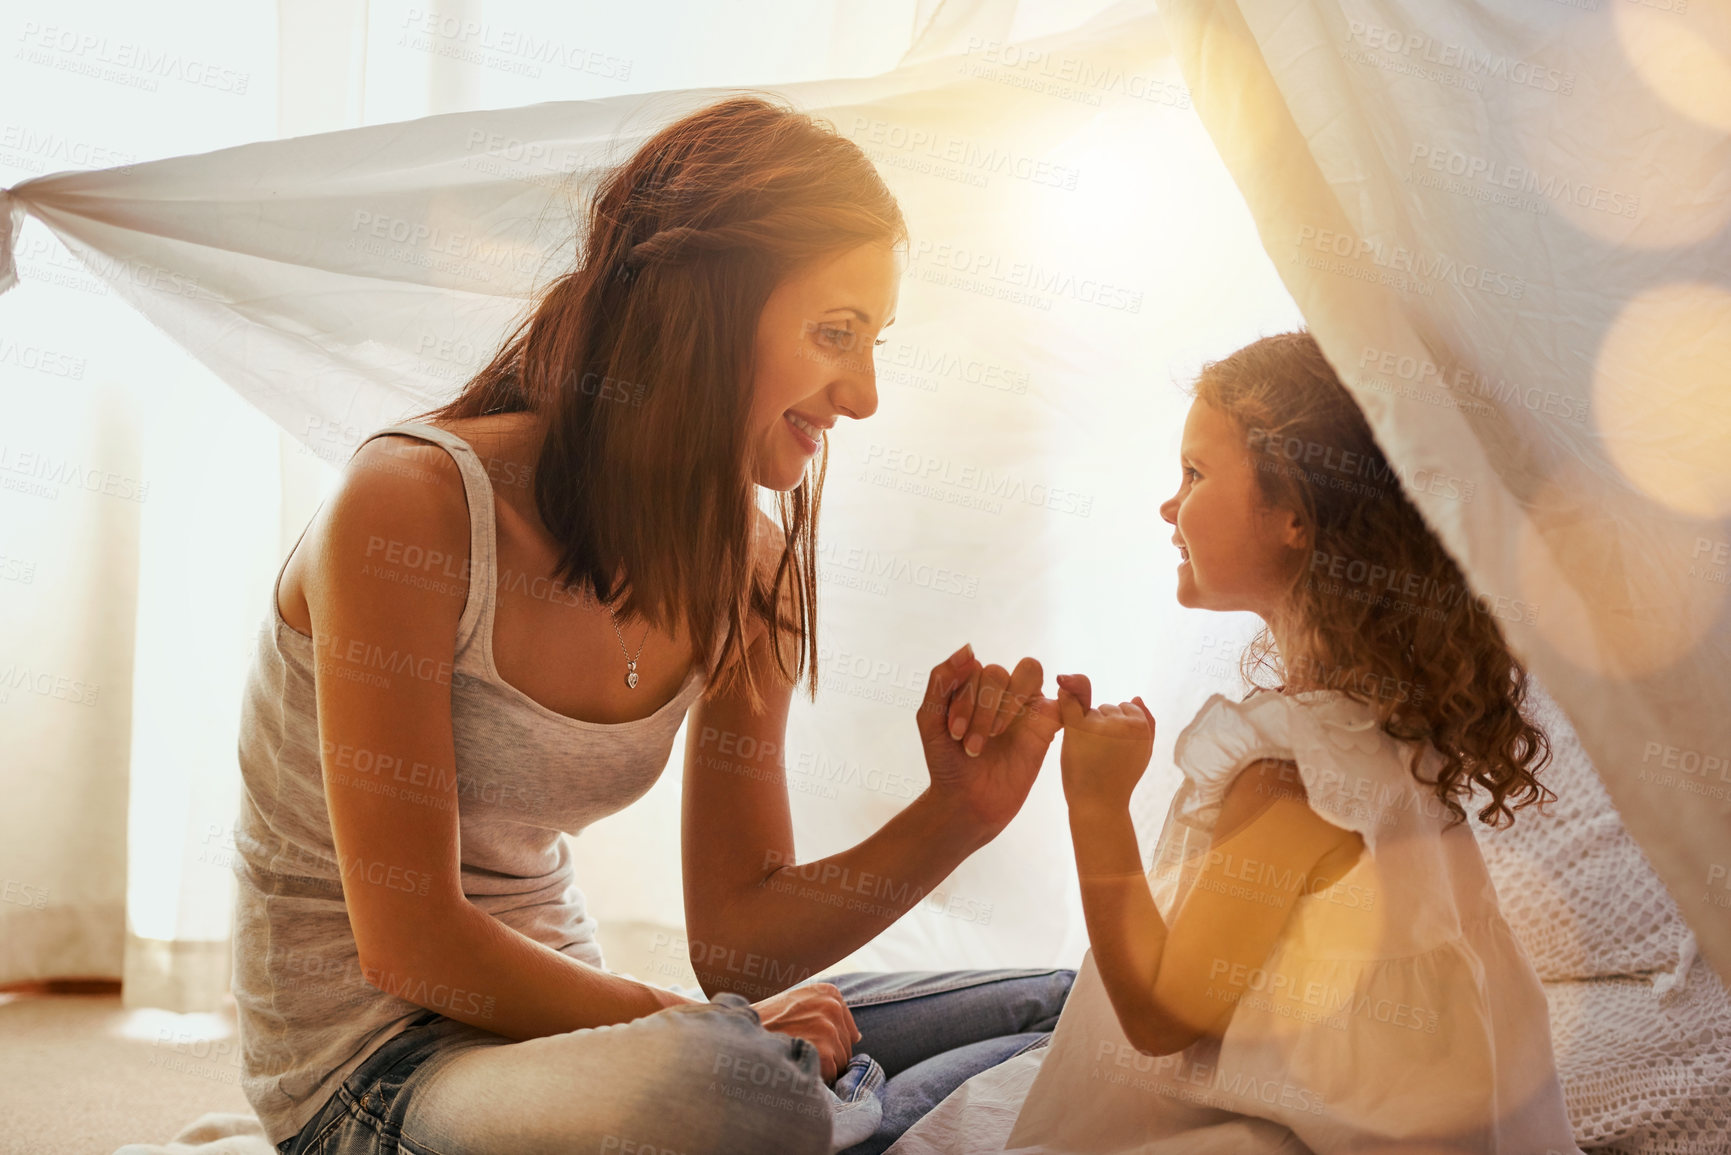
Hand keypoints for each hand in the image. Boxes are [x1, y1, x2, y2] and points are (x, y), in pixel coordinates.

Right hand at [751, 982, 859, 1082]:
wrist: (739, 1036)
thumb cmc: (766, 1023)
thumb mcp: (798, 1003)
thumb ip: (827, 1013)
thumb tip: (858, 1037)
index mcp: (829, 992)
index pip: (848, 1030)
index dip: (828, 1043)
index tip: (807, 1041)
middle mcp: (832, 1007)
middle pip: (847, 1047)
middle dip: (827, 1056)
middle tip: (798, 1052)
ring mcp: (829, 1029)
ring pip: (841, 1063)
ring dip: (821, 1068)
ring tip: (795, 1058)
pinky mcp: (824, 1052)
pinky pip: (832, 1075)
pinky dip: (816, 1078)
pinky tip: (795, 1067)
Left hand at [917, 644, 1060, 833]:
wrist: (966, 802)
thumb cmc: (947, 762)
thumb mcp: (930, 721)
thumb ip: (941, 681)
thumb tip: (969, 649)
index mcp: (974, 685)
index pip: (975, 669)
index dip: (965, 699)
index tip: (954, 733)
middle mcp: (1001, 691)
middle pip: (999, 673)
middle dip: (981, 709)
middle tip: (971, 745)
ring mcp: (1026, 706)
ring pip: (1028, 674)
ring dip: (1006, 707)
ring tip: (993, 739)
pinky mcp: (1049, 726)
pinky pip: (1071, 696)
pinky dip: (1076, 687)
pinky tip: (1061, 695)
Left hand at [1056, 673, 1154, 813]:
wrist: (1099, 805)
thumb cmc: (1120, 780)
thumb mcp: (1143, 753)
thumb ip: (1147, 723)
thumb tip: (1136, 696)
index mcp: (1141, 725)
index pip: (1128, 708)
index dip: (1120, 726)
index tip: (1118, 748)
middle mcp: (1122, 720)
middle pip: (1108, 708)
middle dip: (1104, 725)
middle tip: (1102, 755)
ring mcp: (1100, 724)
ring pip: (1091, 710)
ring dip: (1087, 725)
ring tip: (1090, 754)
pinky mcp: (1078, 729)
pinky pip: (1070, 701)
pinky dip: (1066, 690)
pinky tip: (1061, 683)